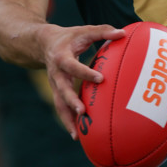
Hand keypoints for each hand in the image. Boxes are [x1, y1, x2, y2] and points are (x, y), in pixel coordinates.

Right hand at [41, 23, 125, 137]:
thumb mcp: (84, 31)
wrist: (44, 43)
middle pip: (62, 90)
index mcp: (62, 58)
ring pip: (59, 104)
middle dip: (71, 102)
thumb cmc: (69, 37)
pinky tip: (76, 134)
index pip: (74, 67)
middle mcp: (56, 74)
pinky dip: (68, 120)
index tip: (101, 79)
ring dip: (67, 119)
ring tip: (76, 135)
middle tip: (83, 111)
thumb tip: (123, 33)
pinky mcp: (57, 92)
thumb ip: (102, 31)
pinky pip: (61, 108)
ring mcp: (55, 85)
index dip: (86, 73)